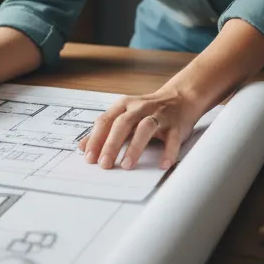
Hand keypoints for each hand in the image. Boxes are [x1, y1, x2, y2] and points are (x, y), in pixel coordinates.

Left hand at [77, 87, 204, 170]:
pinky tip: (162, 165)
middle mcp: (140, 108)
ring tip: (126, 165)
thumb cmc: (147, 111)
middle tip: (104, 164)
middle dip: (111, 144)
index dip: (96, 139)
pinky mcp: (176, 125)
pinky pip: (172, 138)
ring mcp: (159, 115)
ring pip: (145, 128)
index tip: (89, 157)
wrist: (180, 98)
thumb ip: (104, 131)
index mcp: (124, 106)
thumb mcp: (123, 116)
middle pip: (122, 124)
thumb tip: (83, 147)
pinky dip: (168, 152)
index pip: (106, 121)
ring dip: (135, 147)